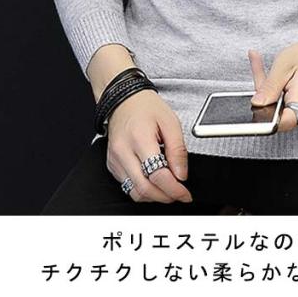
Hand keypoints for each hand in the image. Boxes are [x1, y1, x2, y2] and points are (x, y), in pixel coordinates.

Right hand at [105, 89, 192, 203]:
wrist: (124, 100)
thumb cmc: (146, 108)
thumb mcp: (170, 122)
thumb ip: (178, 150)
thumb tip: (181, 175)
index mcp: (139, 139)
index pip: (157, 175)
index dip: (174, 189)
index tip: (185, 194)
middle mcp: (123, 152)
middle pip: (145, 189)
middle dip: (166, 197)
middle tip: (179, 194)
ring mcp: (115, 160)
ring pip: (134, 192)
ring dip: (154, 197)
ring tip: (168, 189)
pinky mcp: (112, 165)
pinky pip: (128, 186)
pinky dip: (143, 190)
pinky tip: (154, 182)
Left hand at [248, 36, 297, 132]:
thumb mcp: (285, 66)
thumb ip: (269, 87)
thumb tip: (255, 104)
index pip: (276, 124)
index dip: (260, 116)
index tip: (252, 102)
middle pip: (270, 111)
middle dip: (259, 88)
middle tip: (257, 65)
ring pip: (272, 103)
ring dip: (263, 84)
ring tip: (258, 60)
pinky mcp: (295, 104)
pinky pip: (278, 99)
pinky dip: (270, 84)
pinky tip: (264, 68)